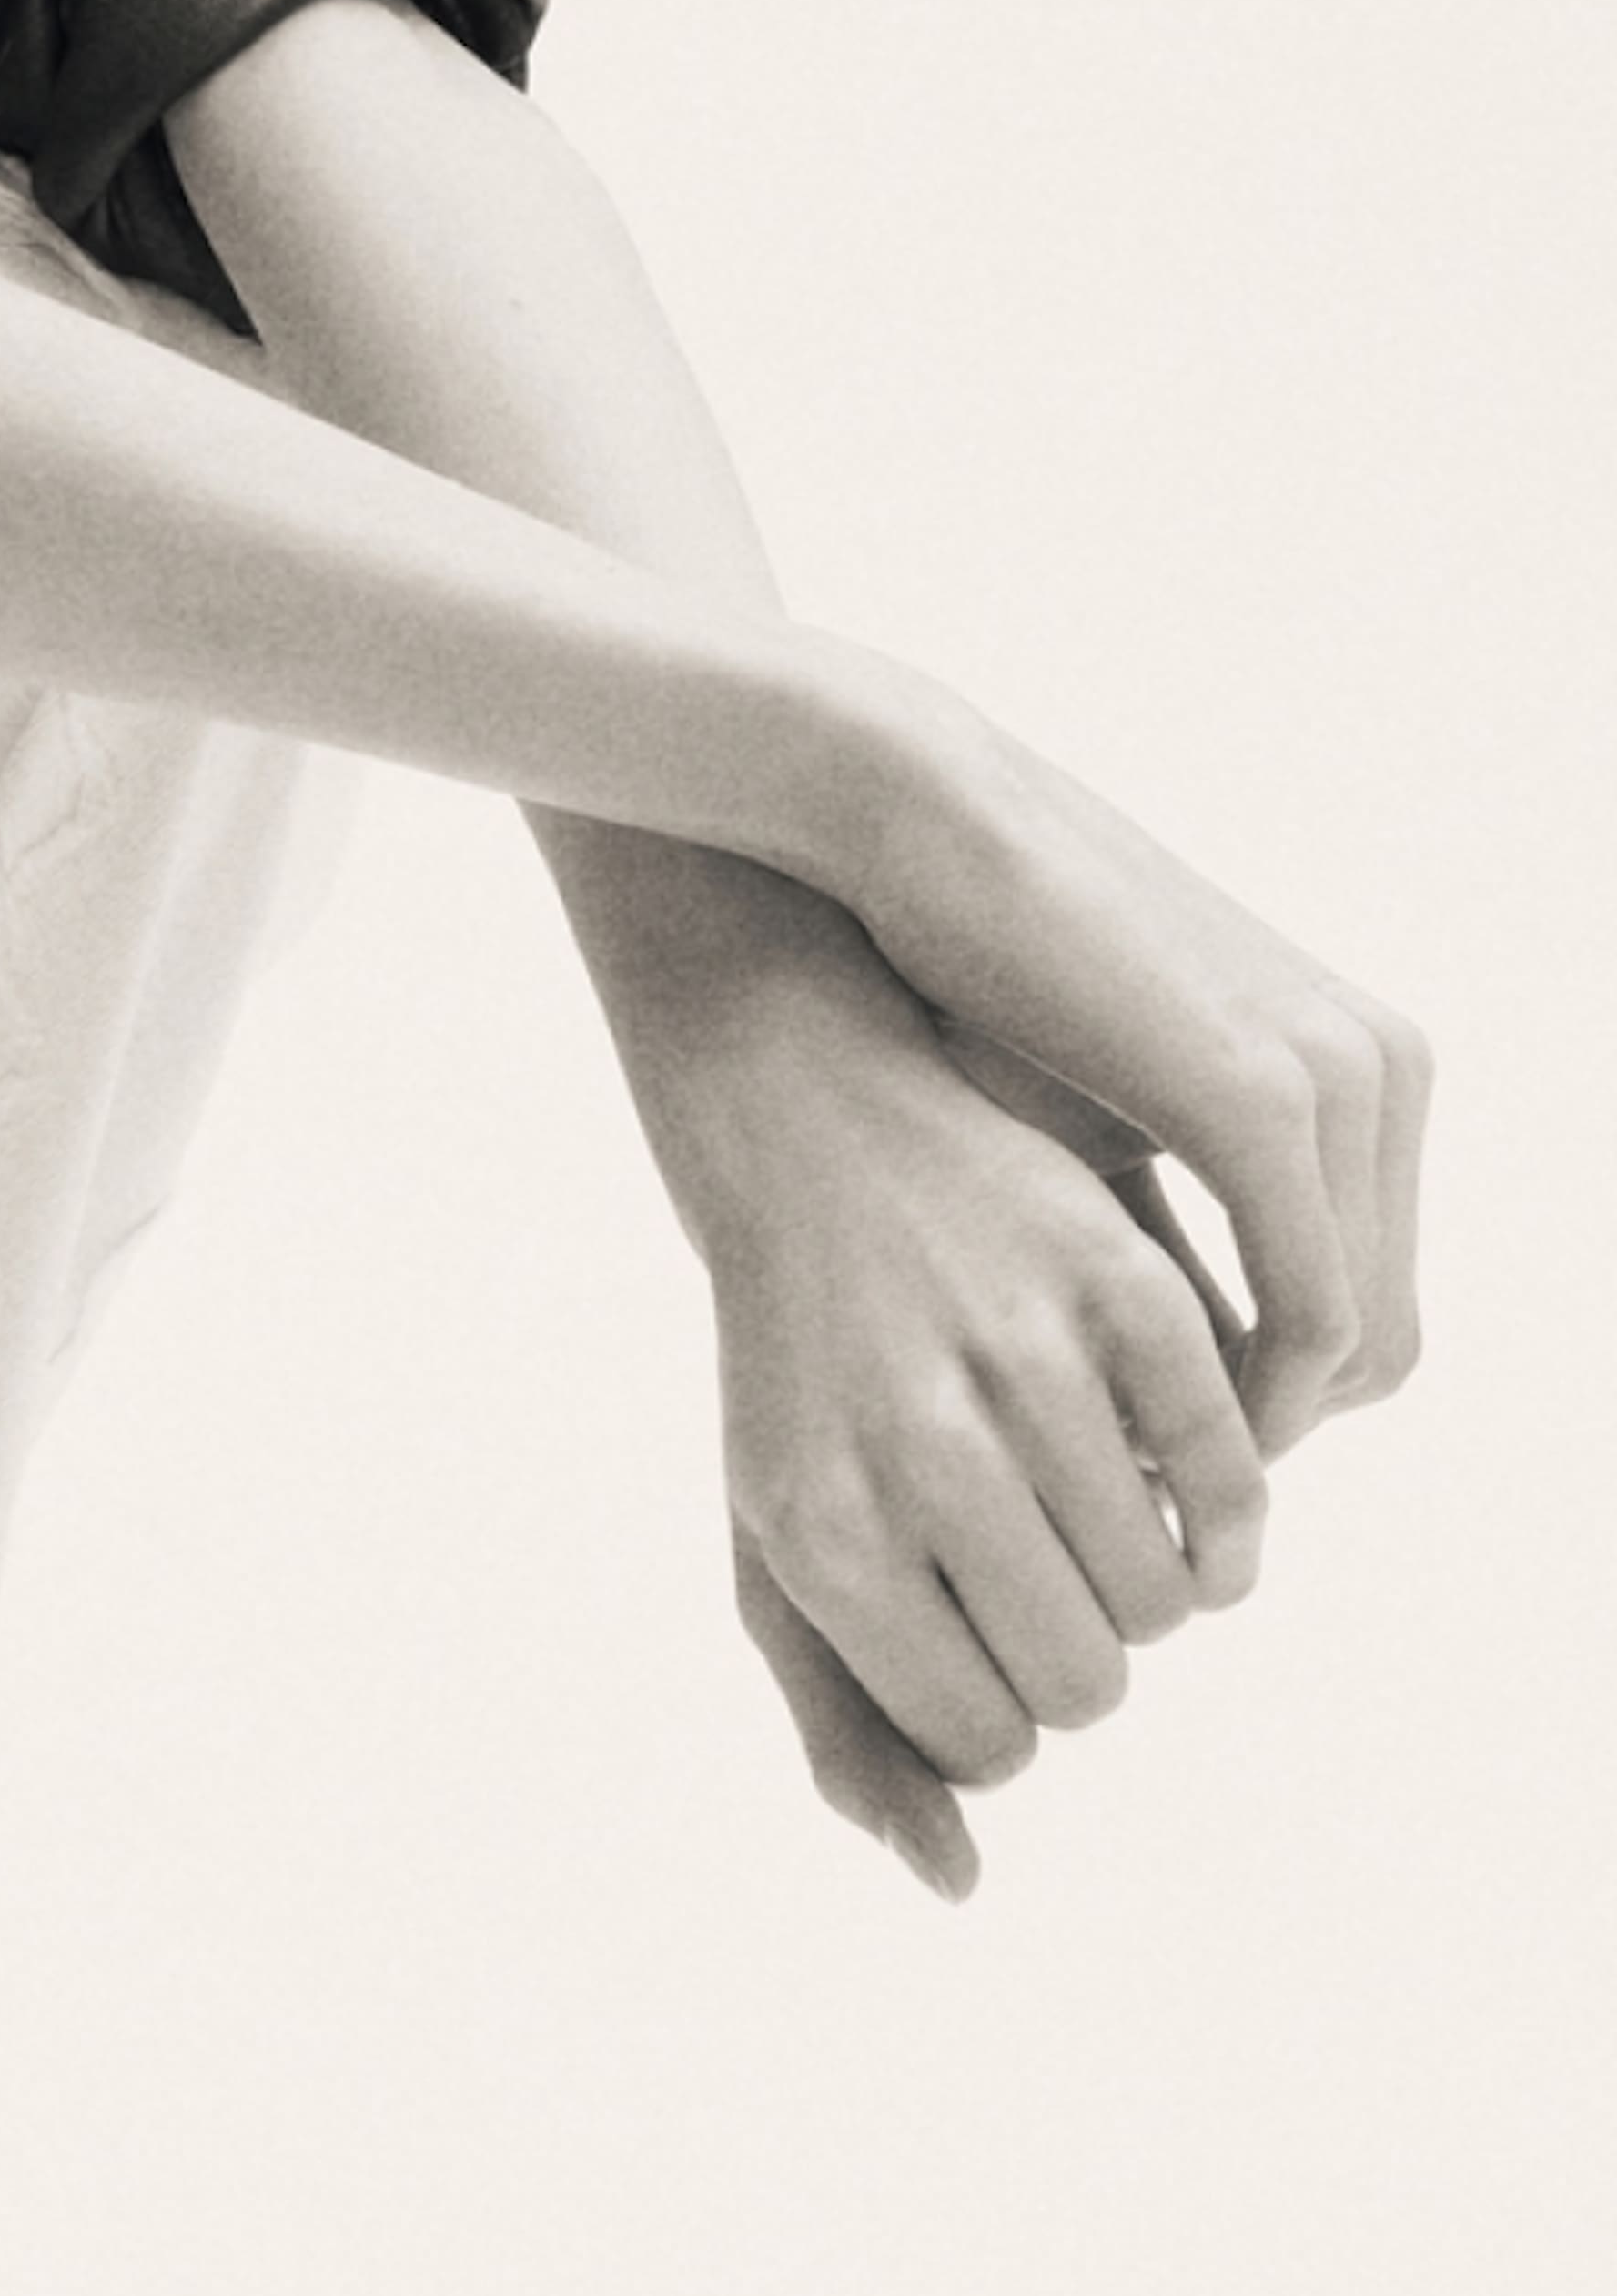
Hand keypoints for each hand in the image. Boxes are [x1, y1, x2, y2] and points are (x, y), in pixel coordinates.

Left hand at [557, 851, 1309, 1894]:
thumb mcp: (777, 1552)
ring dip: (1150, 1587)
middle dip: (1080, 1660)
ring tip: (1089, 1524)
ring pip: (1173, 1597)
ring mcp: (1027, 1362)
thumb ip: (846, 1731)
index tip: (975, 1642)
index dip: (997, 1713)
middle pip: (1091, 1684)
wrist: (817, 1143)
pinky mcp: (1124, 1288)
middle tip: (1042, 1584)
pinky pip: (1235, 1476)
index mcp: (821, 1531)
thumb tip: (956, 1882)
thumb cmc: (802, 1383)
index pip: (987, 1742)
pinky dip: (1223, 1505)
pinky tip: (1158, 1473)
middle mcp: (920, 1449)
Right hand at [808, 661, 1430, 1461]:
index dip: (1274, 1397)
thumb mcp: (1087, 1129)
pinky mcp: (1265, 1098)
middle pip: (1386, 1338)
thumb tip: (1161, 1399)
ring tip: (1128, 1459)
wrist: (909, 826)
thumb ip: (1149, 1246)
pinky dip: (1248, 1395)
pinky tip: (1143, 1423)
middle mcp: (1379, 1069)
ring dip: (1252, 1425)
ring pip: (1361, 1341)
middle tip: (1139, 1470)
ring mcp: (1337, 1078)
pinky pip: (1316, 1314)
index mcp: (1354, 1067)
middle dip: (1271, 1423)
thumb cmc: (964, 984)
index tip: (1151, 1440)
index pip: (1370, 1302)